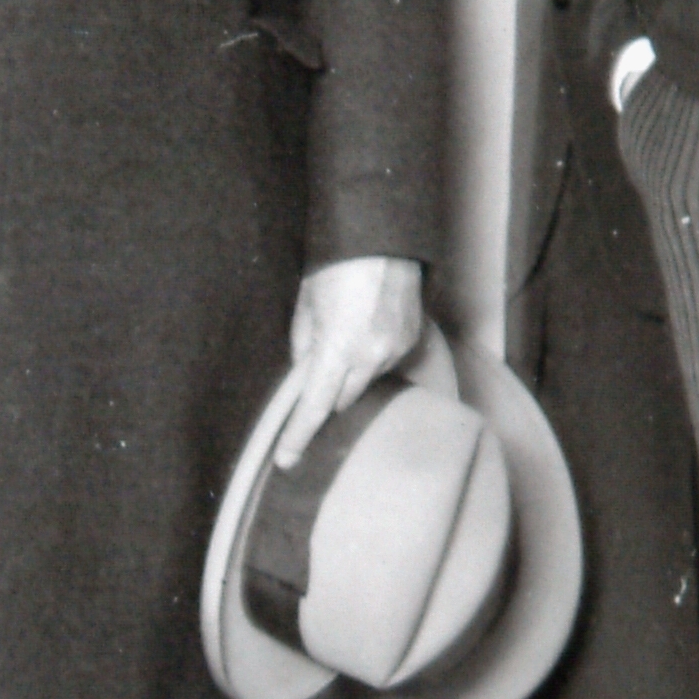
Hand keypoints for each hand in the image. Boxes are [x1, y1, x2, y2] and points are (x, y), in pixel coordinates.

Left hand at [278, 256, 424, 469]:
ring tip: (345, 336)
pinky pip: (385, 364)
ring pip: (364, 383)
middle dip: (326, 393)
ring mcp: (394, 350)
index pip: (314, 406)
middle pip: (340, 400)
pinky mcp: (410, 341)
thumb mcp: (305, 307)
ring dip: (350, 374)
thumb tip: (303, 376)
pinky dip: (371, 358)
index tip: (287, 459)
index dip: (298, 435)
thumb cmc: (335, 267)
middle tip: (317, 368)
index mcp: (335, 348)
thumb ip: (303, 347)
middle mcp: (369, 356)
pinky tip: (366, 330)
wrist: (381, 239)